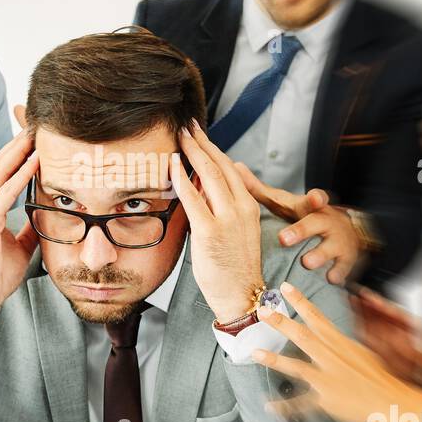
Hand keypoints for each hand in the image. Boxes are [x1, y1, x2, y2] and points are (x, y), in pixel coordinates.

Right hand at [0, 129, 39, 326]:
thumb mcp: (19, 246)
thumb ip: (27, 227)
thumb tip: (43, 215)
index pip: (0, 172)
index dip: (15, 152)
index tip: (32, 136)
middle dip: (17, 143)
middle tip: (35, 123)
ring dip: (18, 151)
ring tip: (36, 133)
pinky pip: (4, 193)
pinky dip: (20, 175)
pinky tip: (34, 161)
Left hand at [170, 121, 264, 323]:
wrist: (241, 295)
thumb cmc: (234, 267)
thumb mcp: (235, 230)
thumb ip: (222, 206)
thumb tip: (204, 184)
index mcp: (248, 206)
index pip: (230, 168)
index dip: (214, 148)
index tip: (200, 133)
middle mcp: (241, 208)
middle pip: (220, 165)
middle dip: (202, 142)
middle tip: (187, 126)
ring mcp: (227, 219)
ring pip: (209, 175)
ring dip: (192, 152)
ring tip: (180, 136)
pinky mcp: (210, 232)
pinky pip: (193, 198)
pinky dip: (181, 178)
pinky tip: (172, 164)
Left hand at [234, 163, 359, 284]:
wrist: (345, 233)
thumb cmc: (303, 217)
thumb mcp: (285, 204)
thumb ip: (259, 190)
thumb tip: (235, 167)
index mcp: (308, 208)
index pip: (310, 200)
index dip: (314, 198)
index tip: (315, 197)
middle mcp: (325, 223)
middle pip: (315, 223)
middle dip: (302, 230)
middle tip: (283, 239)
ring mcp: (337, 242)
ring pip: (330, 248)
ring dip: (318, 255)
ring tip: (306, 262)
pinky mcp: (345, 261)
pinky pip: (342, 269)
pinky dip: (337, 274)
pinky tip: (331, 279)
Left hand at [252, 281, 421, 421]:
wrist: (395, 402)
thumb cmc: (382, 378)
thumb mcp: (364, 353)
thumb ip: (344, 345)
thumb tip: (332, 336)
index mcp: (341, 344)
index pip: (318, 318)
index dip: (301, 302)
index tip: (286, 287)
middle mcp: (333, 358)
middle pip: (303, 336)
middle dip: (281, 322)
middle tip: (262, 311)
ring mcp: (328, 380)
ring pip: (297, 368)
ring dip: (275, 360)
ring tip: (255, 353)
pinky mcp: (327, 402)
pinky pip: (301, 405)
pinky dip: (284, 407)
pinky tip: (269, 407)